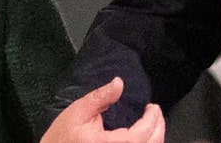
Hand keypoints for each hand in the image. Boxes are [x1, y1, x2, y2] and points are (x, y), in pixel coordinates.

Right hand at [41, 77, 164, 142]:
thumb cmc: (62, 136)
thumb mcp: (78, 111)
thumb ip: (100, 97)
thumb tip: (119, 83)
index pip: (138, 138)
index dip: (151, 121)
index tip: (152, 107)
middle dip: (158, 128)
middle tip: (155, 112)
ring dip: (155, 138)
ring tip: (153, 122)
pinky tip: (145, 137)